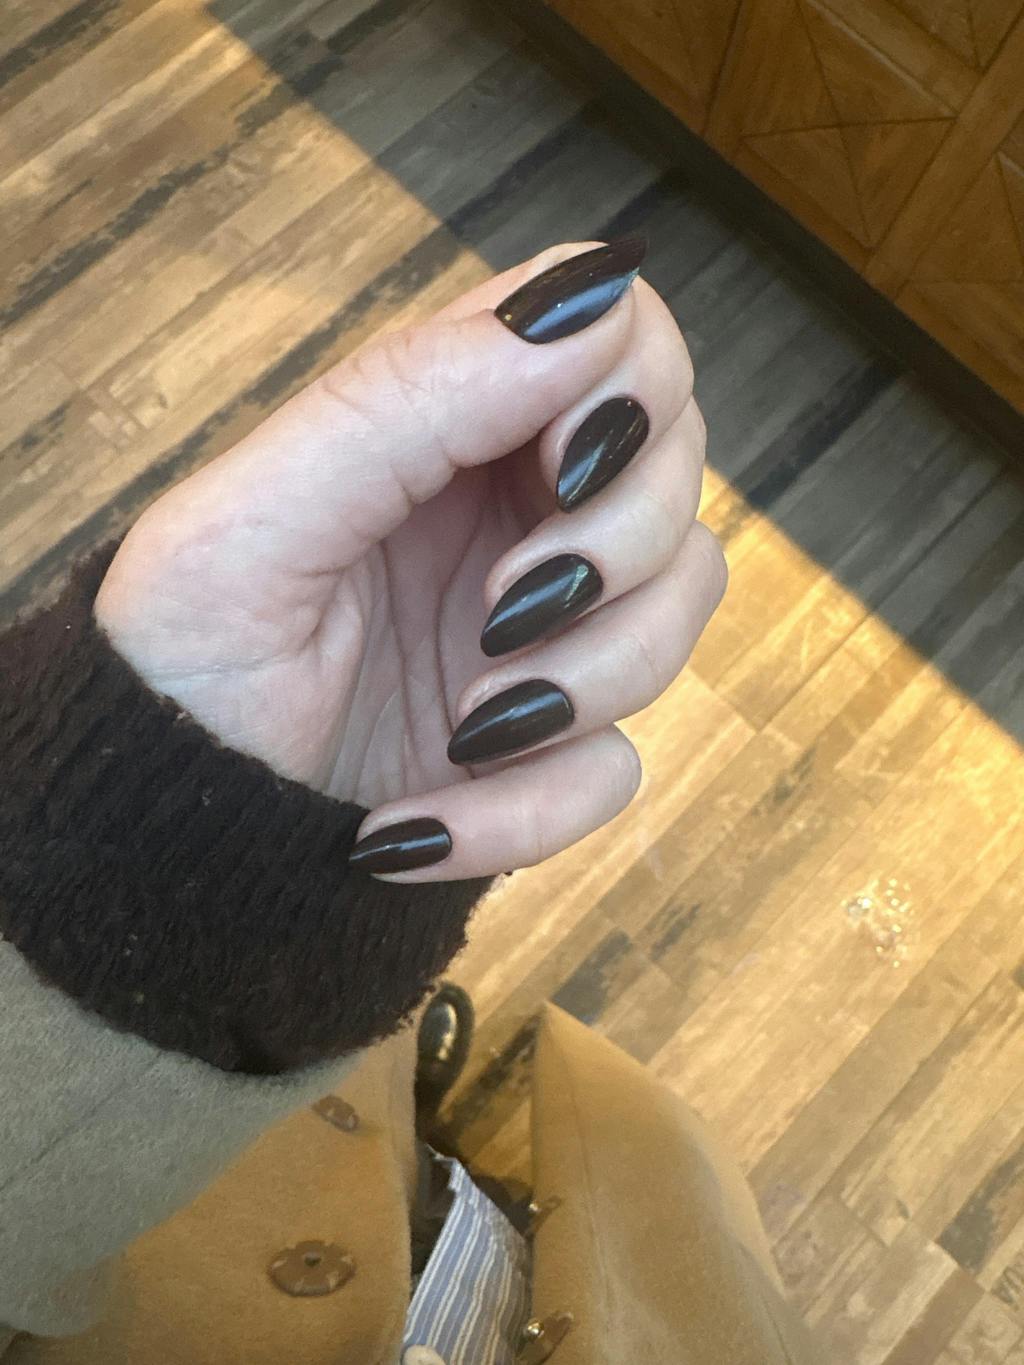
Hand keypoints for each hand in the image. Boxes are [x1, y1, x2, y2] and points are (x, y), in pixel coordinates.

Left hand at [95, 241, 724, 880]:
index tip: (560, 462)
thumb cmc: (180, 656)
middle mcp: (513, 513)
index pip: (621, 341)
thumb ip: (411, 395)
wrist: (163, 833)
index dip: (629, 386)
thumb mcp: (260, 516)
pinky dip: (524, 811)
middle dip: (617, 543)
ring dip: (587, 679)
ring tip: (463, 724)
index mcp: (449, 426)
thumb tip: (593, 293)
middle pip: (677, 470)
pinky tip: (413, 826)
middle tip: (503, 606)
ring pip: (677, 612)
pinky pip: (614, 769)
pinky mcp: (543, 747)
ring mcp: (541, 631)